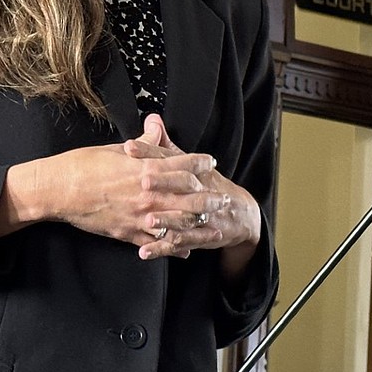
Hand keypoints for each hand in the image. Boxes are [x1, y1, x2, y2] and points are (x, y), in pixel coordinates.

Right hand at [0, 129, 225, 256]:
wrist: (59, 190)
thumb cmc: (83, 164)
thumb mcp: (116, 149)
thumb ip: (143, 144)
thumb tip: (157, 127)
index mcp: (146, 168)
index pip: (184, 165)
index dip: (201, 163)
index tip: (212, 163)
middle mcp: (148, 193)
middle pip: (190, 198)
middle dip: (210, 199)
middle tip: (224, 199)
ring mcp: (139, 215)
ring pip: (179, 223)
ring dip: (199, 225)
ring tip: (214, 227)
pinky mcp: (128, 233)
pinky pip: (157, 243)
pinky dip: (174, 247)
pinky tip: (186, 250)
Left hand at [123, 114, 260, 267]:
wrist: (241, 214)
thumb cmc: (209, 185)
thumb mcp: (191, 164)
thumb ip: (167, 147)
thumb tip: (152, 119)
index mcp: (195, 172)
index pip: (172, 158)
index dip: (152, 152)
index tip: (129, 147)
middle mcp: (200, 192)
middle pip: (182, 185)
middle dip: (163, 182)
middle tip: (142, 180)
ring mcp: (201, 217)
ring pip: (183, 218)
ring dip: (166, 219)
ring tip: (147, 220)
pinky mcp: (198, 238)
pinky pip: (179, 245)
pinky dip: (162, 249)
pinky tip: (144, 252)